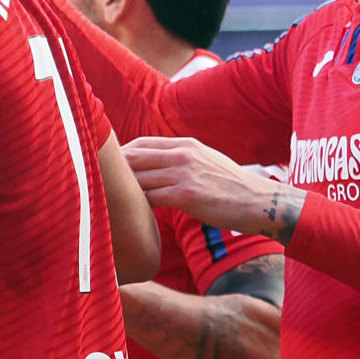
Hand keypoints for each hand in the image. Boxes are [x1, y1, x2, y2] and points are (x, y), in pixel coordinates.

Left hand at [123, 136, 306, 241]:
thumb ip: (182, 159)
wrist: (258, 202)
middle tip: (101, 185)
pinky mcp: (186, 195)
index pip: (141, 143)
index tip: (110, 169)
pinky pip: (150, 198)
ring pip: (139, 178)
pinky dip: (137, 206)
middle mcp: (182, 155)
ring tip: (110, 201)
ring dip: (123, 191)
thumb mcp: (206, 161)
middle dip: (114, 171)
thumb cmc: (231, 186)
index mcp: (185, 145)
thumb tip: (157, 163)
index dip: (121, 155)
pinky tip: (131, 215)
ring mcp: (183, 174)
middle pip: (134, 157)